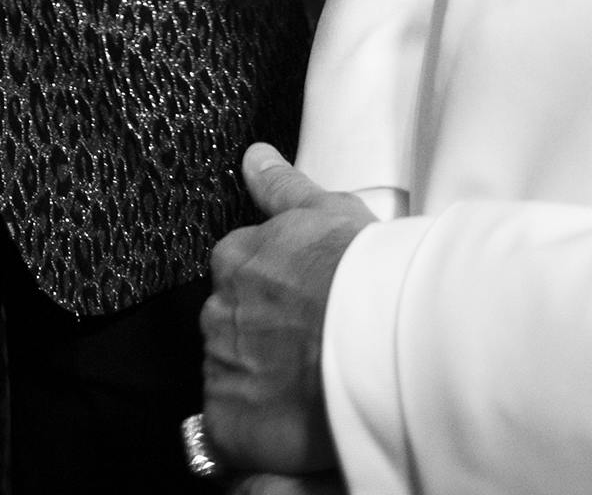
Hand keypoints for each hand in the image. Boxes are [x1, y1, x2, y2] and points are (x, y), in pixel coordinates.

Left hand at [201, 145, 369, 478]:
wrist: (375, 332)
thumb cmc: (358, 267)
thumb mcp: (324, 211)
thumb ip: (281, 186)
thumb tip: (254, 157)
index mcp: (234, 260)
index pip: (240, 284)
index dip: (275, 305)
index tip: (304, 318)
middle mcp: (216, 310)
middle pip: (232, 332)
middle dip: (262, 346)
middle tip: (311, 358)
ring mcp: (218, 366)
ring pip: (231, 380)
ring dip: (260, 389)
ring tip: (309, 395)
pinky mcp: (224, 421)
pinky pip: (227, 432)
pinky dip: (253, 434)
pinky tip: (291, 427)